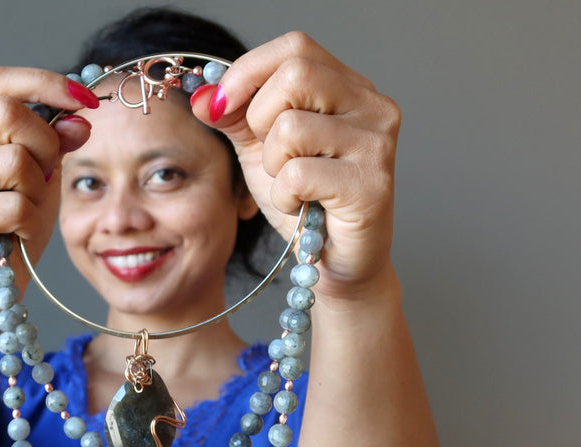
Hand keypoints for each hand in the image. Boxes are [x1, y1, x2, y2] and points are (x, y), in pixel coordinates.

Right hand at [0, 67, 93, 320]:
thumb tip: (80, 116)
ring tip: (24, 216)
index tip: (84, 101)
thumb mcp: (40, 179)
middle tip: (44, 180)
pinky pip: (13, 205)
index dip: (45, 83)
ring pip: (14, 161)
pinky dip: (30, 222)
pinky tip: (17, 237)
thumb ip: (55, 144)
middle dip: (45, 145)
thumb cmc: (11, 234)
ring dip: (36, 192)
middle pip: (8, 114)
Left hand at [192, 33, 400, 297]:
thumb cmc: (304, 204)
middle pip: (296, 75)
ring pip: (291, 128)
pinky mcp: (370, 184)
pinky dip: (283, 197)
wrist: (334, 263)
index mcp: (349, 89)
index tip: (220, 104)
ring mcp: (376, 144)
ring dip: (272, 166)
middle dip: (260, 119)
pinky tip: (300, 208)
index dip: (248, 71)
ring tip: (292, 188)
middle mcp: (372, 106)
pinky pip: (298, 174)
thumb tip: (203, 95)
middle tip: (270, 157)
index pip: (296, 48)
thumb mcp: (261, 152)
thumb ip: (235, 117)